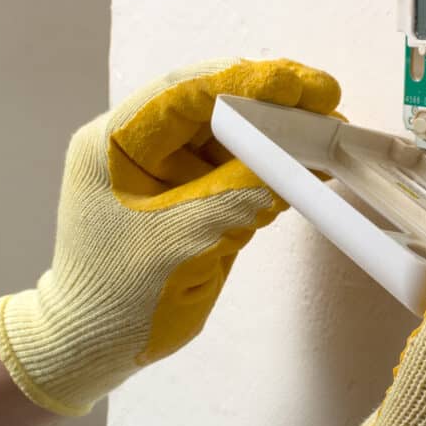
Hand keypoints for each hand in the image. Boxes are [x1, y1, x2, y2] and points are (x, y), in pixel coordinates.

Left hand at [0, 57, 339, 415]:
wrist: (96, 346)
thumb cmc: (116, 297)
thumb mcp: (180, 243)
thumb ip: (237, 198)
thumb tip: (296, 165)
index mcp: (117, 143)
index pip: (184, 92)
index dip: (245, 80)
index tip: (297, 84)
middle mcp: (144, 146)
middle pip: (214, 104)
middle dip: (272, 100)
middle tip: (325, 97)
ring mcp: (173, 170)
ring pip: (235, 134)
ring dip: (281, 132)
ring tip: (329, 129)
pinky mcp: (198, 195)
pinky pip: (242, 168)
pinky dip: (278, 166)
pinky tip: (314, 164)